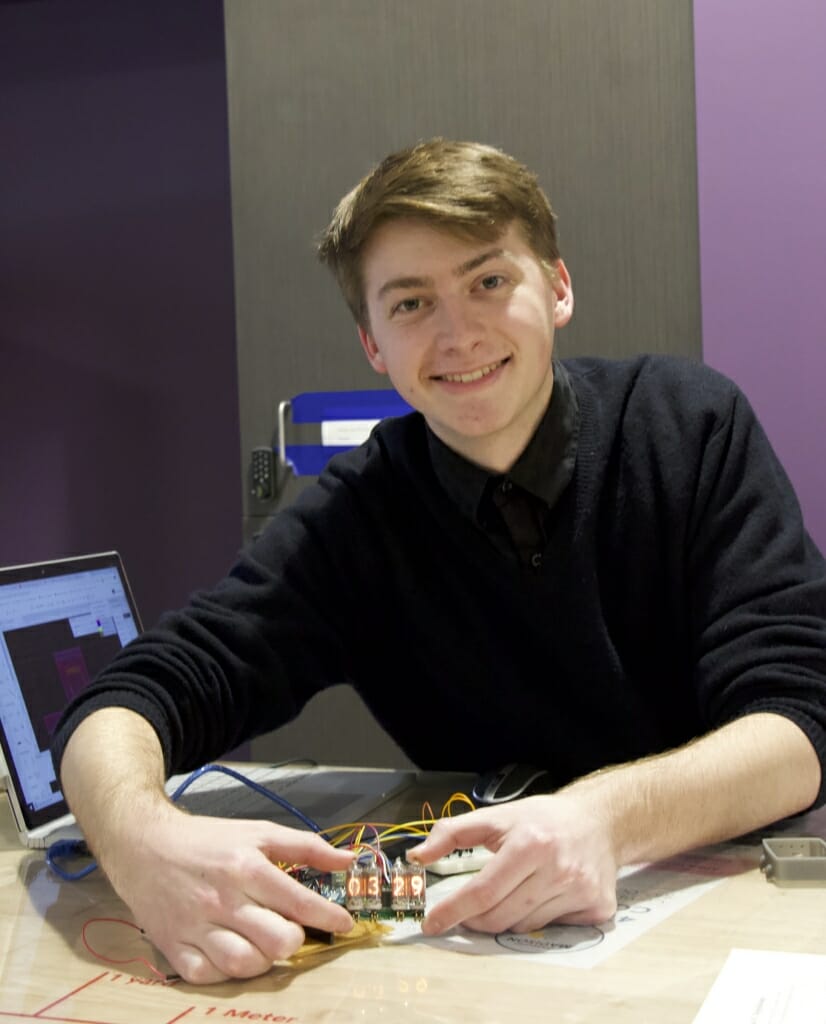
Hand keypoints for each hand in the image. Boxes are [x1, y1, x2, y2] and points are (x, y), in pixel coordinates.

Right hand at [99, 803, 354, 983]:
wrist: (144, 845)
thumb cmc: (207, 840)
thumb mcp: (258, 831)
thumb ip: (306, 846)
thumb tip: (348, 859)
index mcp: (246, 866)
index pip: (298, 901)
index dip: (328, 917)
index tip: (344, 923)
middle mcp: (223, 899)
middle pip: (276, 940)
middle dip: (294, 940)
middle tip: (292, 930)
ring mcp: (196, 926)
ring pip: (244, 964)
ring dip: (264, 959)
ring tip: (265, 943)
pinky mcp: (174, 946)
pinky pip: (209, 976)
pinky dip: (227, 972)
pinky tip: (234, 952)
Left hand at [406, 793, 617, 935]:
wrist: (600, 821)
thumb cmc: (543, 819)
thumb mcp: (497, 816)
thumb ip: (452, 833)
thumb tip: (417, 856)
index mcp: (529, 843)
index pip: (482, 890)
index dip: (453, 910)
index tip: (432, 923)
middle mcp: (557, 869)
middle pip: (500, 915)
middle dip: (474, 919)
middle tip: (465, 912)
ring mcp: (579, 891)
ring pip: (523, 926)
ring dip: (505, 918)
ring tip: (509, 893)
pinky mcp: (596, 908)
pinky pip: (551, 930)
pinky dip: (536, 920)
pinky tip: (540, 897)